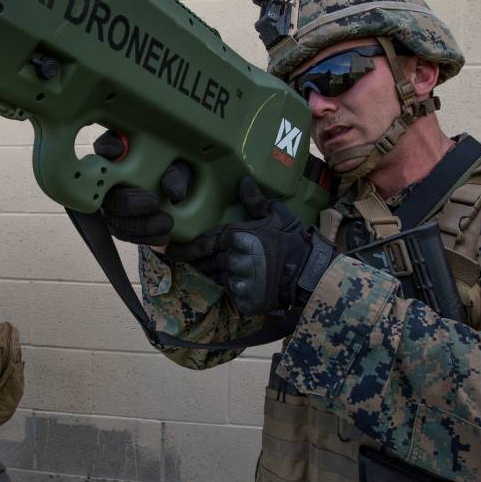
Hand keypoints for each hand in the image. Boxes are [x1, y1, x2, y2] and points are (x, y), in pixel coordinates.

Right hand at [93, 130, 192, 245]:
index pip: (107, 146)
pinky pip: (124, 234)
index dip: (109, 149)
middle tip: (153, 202)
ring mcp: (111, 202)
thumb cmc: (176, 176)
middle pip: (106, 189)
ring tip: (166, 223)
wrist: (182, 205)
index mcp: (122, 153)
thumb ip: (177, 175)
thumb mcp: (182, 170)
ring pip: (114, 217)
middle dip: (128, 200)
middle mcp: (109, 178)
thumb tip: (174, 191)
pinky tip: (163, 236)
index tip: (119, 152)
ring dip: (139, 224)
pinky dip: (144, 237)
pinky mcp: (118, 224)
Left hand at [166, 176, 334, 314]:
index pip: (202, 244)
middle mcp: (231, 260)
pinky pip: (232, 294)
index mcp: (235, 237)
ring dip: (213, 274)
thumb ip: (255, 201)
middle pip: (205, 263)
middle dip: (195, 263)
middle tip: (183, 262)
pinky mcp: (244, 300)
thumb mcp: (276, 214)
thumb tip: (243, 181)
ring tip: (209, 271)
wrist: (309, 272)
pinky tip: (238, 285)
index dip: (185, 249)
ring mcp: (237, 282)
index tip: (171, 250)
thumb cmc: (292, 240)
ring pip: (216, 278)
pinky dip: (233, 290)